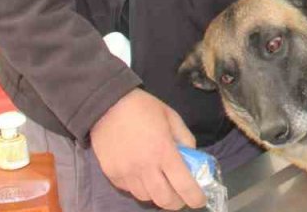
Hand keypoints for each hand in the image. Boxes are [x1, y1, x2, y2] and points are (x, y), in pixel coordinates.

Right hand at [90, 89, 205, 209]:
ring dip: (157, 195)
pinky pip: (129, 190)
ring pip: (146, 198)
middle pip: (165, 200)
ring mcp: (126, 173)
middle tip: (181, 195)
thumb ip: (185, 138)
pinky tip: (142, 176)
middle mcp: (145, 167)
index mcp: (164, 151)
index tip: (200, 200)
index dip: (195, 198)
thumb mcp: (172, 117)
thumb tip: (192, 157)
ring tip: (161, 184)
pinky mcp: (112, 175)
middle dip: (177, 202)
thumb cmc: (143, 108)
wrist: (106, 104)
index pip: (184, 185)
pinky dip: (140, 188)